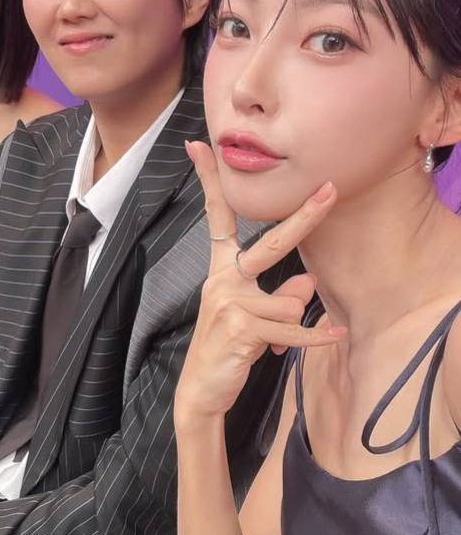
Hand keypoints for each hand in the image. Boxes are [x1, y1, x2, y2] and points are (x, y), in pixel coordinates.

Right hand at [175, 141, 345, 424]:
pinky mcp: (240, 328)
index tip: (199, 146)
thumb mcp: (252, 314)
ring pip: (289, 302)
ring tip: (274, 339)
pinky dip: (314, 337)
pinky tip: (335, 336)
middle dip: (303, 217)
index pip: (218, 217)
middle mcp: (222, 278)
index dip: (209, 181)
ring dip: (292, 324)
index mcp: (221, 268)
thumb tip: (308, 283)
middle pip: (271, 243)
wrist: (202, 388)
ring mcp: (229, 302)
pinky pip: (291, 328)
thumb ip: (279, 294)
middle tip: (330, 191)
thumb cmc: (228, 345)